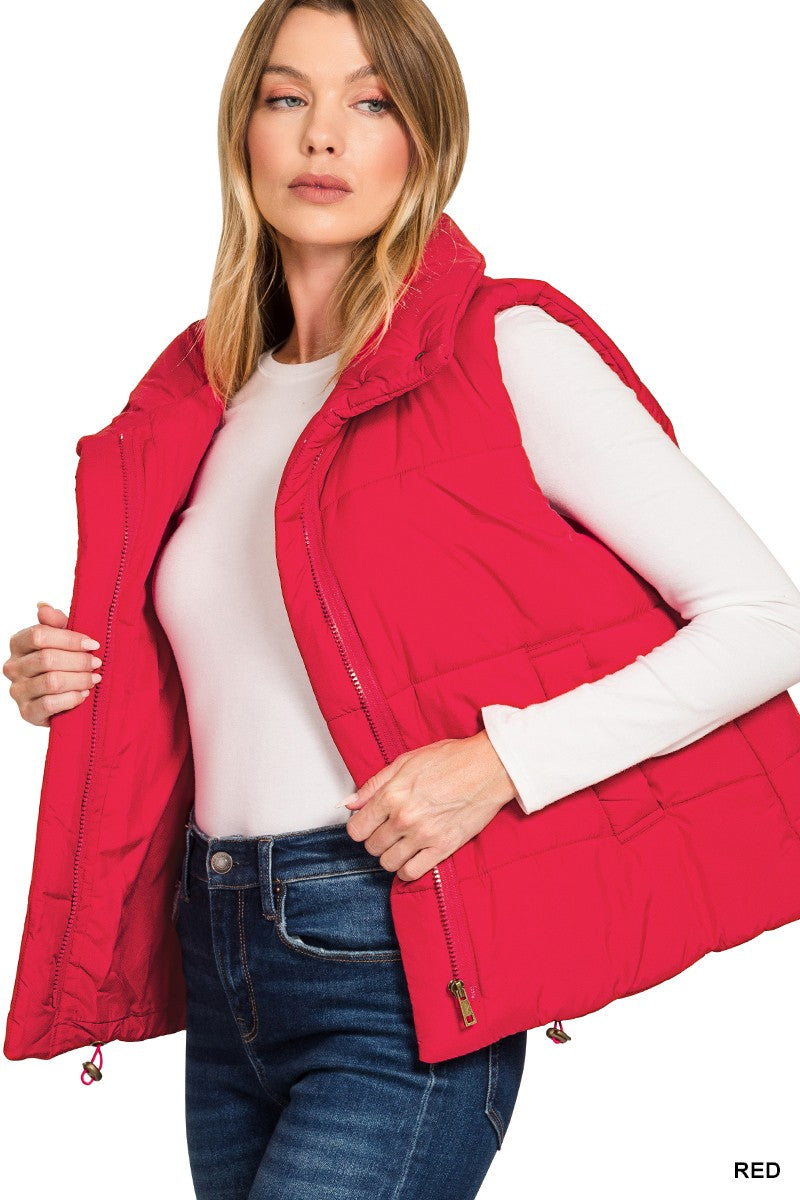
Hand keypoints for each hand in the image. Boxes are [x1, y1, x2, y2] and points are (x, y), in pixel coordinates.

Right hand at [3, 602, 102, 726]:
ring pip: (51, 681)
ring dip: (79, 679)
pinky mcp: (26, 712)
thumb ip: (56, 623)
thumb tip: (43, 606)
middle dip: (78, 661)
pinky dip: (71, 698)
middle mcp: (12, 667)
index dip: (70, 639)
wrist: (62, 699)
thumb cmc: (64, 663)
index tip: (93, 644)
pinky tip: (83, 694)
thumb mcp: (63, 640)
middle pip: (47, 658)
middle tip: (97, 663)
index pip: (39, 635)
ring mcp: (17, 691)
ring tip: (95, 679)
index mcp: (18, 644)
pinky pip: (50, 703)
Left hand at [341, 731, 516, 880]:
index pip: (356, 829)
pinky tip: (412, 857)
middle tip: (388, 830)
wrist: (489, 768)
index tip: (368, 824)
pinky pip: (411, 873)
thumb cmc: (452, 760)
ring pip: (388, 863)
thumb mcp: (406, 761)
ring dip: (390, 856)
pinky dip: (407, 870)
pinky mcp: (443, 848)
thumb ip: (374, 784)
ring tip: (400, 844)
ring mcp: (424, 836)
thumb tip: (349, 803)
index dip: (360, 827)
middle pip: (371, 847)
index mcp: (392, 794)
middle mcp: (404, 818)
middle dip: (376, 839)